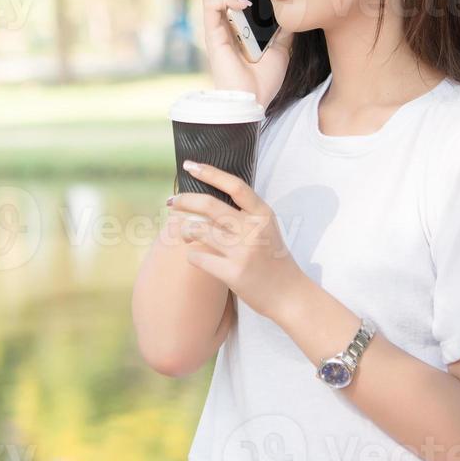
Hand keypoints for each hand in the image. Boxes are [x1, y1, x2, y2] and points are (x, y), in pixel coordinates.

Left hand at [167, 160, 307, 320]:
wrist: (288, 295)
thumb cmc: (271, 259)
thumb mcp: (265, 228)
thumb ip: (243, 213)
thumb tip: (205, 199)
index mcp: (263, 214)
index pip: (235, 185)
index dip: (210, 173)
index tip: (189, 165)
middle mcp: (254, 229)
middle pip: (210, 206)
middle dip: (185, 200)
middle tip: (171, 201)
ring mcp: (243, 251)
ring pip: (199, 230)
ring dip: (185, 231)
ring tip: (185, 234)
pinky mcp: (233, 273)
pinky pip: (198, 257)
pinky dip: (192, 256)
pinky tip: (196, 257)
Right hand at [201, 0, 292, 107]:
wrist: (253, 101)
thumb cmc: (264, 80)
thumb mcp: (282, 48)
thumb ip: (283, 28)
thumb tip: (294, 8)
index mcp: (239, 26)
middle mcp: (225, 24)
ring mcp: (217, 28)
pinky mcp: (212, 34)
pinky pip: (211, 4)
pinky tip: (244, 1)